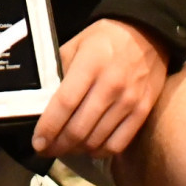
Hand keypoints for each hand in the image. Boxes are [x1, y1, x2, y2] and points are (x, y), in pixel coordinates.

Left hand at [32, 18, 167, 158]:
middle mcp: (110, 85)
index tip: (37, 142)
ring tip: (65, 148)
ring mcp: (129, 101)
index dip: (48, 127)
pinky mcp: (143, 111)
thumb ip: (60, 71)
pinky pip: (118, 143)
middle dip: (58, 144)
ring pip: (96, 140)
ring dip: (76, 150)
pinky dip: (100, 151)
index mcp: (90, 65)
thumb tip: (44, 101)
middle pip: (79, 128)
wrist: (148, 33)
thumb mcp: (77, 44)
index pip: (65, 104)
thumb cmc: (106, 38)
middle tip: (47, 148)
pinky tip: (90, 148)